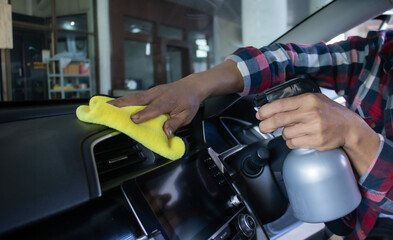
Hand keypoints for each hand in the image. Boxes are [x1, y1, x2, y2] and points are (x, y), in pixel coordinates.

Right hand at [109, 75, 203, 136]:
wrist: (191, 86)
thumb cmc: (189, 102)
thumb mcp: (187, 116)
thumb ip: (175, 124)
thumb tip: (166, 133)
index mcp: (168, 101)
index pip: (154, 108)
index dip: (144, 114)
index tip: (133, 120)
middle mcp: (158, 94)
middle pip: (138, 99)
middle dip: (123, 104)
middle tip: (108, 109)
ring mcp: (152, 91)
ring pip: (134, 96)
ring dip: (120, 101)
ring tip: (106, 106)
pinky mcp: (149, 92)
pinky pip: (136, 96)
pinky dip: (124, 100)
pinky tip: (115, 104)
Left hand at [256, 93, 379, 174]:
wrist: (349, 127)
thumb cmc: (329, 113)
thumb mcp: (313, 100)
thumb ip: (294, 104)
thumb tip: (270, 109)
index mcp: (308, 100)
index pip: (280, 104)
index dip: (266, 111)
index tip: (259, 115)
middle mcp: (311, 113)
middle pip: (279, 120)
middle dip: (266, 125)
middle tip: (263, 128)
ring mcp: (314, 128)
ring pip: (286, 134)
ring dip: (285, 134)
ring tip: (296, 130)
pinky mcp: (316, 141)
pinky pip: (293, 143)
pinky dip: (292, 142)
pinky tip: (301, 137)